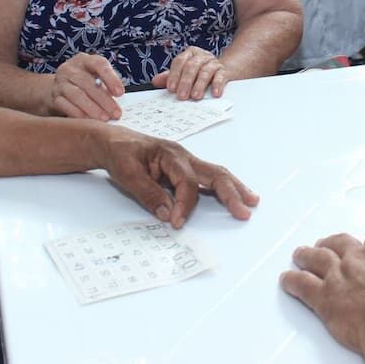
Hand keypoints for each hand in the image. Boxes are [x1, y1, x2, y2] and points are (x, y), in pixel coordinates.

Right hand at [51, 54, 124, 120]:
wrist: (60, 87)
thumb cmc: (85, 81)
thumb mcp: (96, 76)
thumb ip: (108, 84)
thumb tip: (120, 102)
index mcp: (84, 60)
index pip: (99, 64)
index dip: (111, 79)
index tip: (120, 93)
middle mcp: (70, 69)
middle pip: (88, 83)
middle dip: (104, 100)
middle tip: (116, 113)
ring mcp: (60, 83)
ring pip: (77, 95)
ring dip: (92, 109)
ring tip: (104, 119)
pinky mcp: (54, 97)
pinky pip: (66, 106)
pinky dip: (79, 115)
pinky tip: (89, 122)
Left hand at [99, 124, 259, 227]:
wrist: (113, 142)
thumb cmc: (120, 153)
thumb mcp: (127, 173)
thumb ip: (148, 194)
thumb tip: (168, 214)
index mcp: (171, 154)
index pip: (186, 182)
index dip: (184, 205)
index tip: (176, 223)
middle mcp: (184, 157)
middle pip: (214, 174)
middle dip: (231, 193)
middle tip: (244, 211)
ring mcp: (187, 163)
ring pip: (216, 175)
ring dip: (234, 189)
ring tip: (251, 201)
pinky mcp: (185, 171)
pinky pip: (208, 179)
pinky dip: (224, 188)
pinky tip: (234, 196)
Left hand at [151, 46, 228, 99]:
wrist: (222, 70)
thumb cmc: (199, 71)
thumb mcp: (183, 72)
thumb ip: (170, 77)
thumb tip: (155, 81)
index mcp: (189, 54)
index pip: (179, 62)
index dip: (174, 75)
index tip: (171, 88)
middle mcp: (201, 57)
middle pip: (192, 66)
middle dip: (186, 82)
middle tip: (182, 96)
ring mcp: (213, 63)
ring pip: (205, 71)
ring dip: (200, 85)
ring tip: (195, 96)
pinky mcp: (224, 71)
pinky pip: (220, 76)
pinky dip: (217, 84)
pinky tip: (215, 93)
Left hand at [280, 231, 364, 361]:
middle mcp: (361, 259)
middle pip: (341, 243)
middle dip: (332, 243)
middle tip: (326, 243)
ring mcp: (342, 277)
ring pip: (317, 259)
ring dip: (307, 256)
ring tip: (300, 254)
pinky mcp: (327, 299)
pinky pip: (303, 286)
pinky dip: (293, 282)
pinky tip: (288, 279)